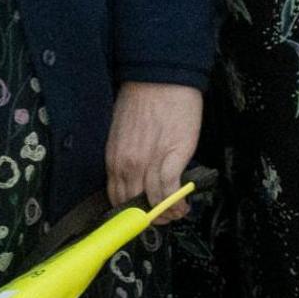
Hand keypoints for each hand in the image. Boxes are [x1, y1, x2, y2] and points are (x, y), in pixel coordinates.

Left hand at [105, 81, 203, 208]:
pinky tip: (184, 205)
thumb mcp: (122, 132)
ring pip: (154, 202)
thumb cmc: (143, 99)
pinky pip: (171, 191)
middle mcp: (128, 165)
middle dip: (148, 217)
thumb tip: (134, 174)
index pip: (116, 197)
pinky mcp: (172, 158)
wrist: (161, 79)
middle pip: (134, 205)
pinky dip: (177, 203)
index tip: (140, 214)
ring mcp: (149, 163)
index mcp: (114, 158)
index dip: (129, 212)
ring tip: (176, 213)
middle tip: (161, 218)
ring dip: (166, 213)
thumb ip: (125, 155)